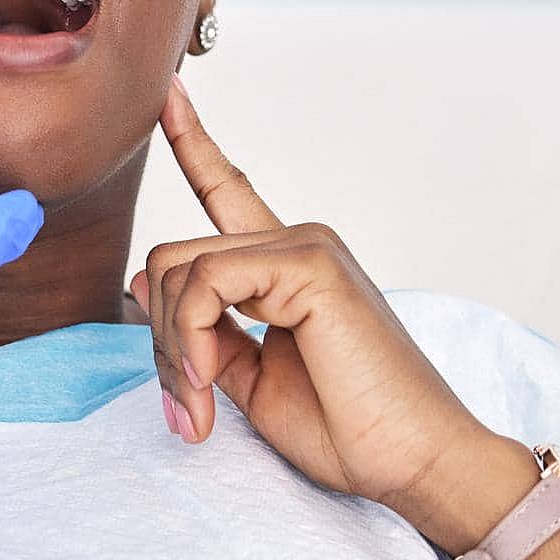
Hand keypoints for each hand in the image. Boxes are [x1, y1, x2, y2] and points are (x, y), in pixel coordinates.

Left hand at [132, 78, 540, 558]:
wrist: (417, 463)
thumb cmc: (349, 429)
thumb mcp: (252, 382)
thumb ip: (202, 331)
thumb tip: (142, 281)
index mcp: (287, 268)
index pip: (229, 193)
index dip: (194, 145)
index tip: (168, 95)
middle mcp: (297, 244)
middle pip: (176, 259)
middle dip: (162, 340)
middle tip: (187, 408)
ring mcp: (307, 247)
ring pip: (181, 269)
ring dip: (173, 349)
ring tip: (200, 409)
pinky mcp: (311, 264)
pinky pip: (207, 280)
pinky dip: (190, 337)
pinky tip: (209, 384)